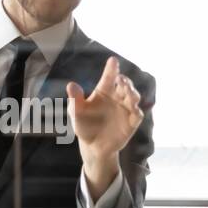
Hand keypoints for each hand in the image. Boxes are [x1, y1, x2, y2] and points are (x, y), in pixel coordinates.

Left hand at [66, 56, 143, 193]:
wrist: (92, 146)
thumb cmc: (84, 125)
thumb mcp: (76, 113)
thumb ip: (75, 99)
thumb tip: (71, 85)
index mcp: (104, 91)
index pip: (109, 77)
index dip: (112, 69)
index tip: (113, 61)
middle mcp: (117, 97)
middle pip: (125, 85)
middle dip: (125, 81)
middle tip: (121, 80)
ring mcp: (125, 109)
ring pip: (134, 97)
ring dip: (133, 93)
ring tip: (128, 92)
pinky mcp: (131, 122)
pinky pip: (137, 115)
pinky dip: (137, 111)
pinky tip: (134, 109)